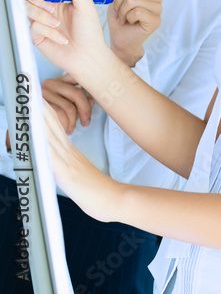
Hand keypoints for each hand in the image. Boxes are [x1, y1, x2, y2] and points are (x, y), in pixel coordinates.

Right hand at [25, 0, 115, 90]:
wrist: (88, 53)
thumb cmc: (89, 30)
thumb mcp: (87, 3)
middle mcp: (46, 6)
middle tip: (53, 7)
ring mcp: (39, 19)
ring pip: (26, 8)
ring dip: (44, 16)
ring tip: (58, 24)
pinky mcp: (36, 34)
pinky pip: (33, 27)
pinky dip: (50, 32)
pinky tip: (61, 37)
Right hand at [42, 75, 93, 134]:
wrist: (33, 126)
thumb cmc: (54, 114)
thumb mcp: (69, 105)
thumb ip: (81, 101)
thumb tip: (91, 101)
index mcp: (60, 80)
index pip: (79, 78)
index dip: (91, 88)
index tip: (95, 101)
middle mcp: (51, 83)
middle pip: (77, 94)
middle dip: (85, 110)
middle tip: (86, 122)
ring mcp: (43, 93)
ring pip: (69, 106)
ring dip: (74, 121)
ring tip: (72, 129)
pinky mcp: (39, 104)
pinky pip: (59, 114)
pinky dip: (66, 124)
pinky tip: (66, 129)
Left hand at [43, 102, 120, 222]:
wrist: (113, 201)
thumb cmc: (99, 192)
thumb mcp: (83, 176)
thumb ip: (72, 167)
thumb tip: (63, 165)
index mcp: (71, 154)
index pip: (56, 128)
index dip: (47, 113)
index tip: (38, 100)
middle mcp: (68, 154)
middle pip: (53, 126)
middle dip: (42, 109)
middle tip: (34, 92)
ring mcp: (67, 161)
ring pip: (50, 134)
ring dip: (41, 118)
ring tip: (33, 102)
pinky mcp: (65, 171)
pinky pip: (51, 152)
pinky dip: (42, 139)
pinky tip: (35, 130)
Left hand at [108, 0, 162, 66]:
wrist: (121, 38)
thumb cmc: (120, 16)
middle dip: (117, 0)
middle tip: (119, 9)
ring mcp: (158, 8)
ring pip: (131, 0)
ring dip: (121, 11)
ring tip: (123, 17)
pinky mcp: (155, 20)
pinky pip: (136, 12)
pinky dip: (126, 18)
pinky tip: (128, 22)